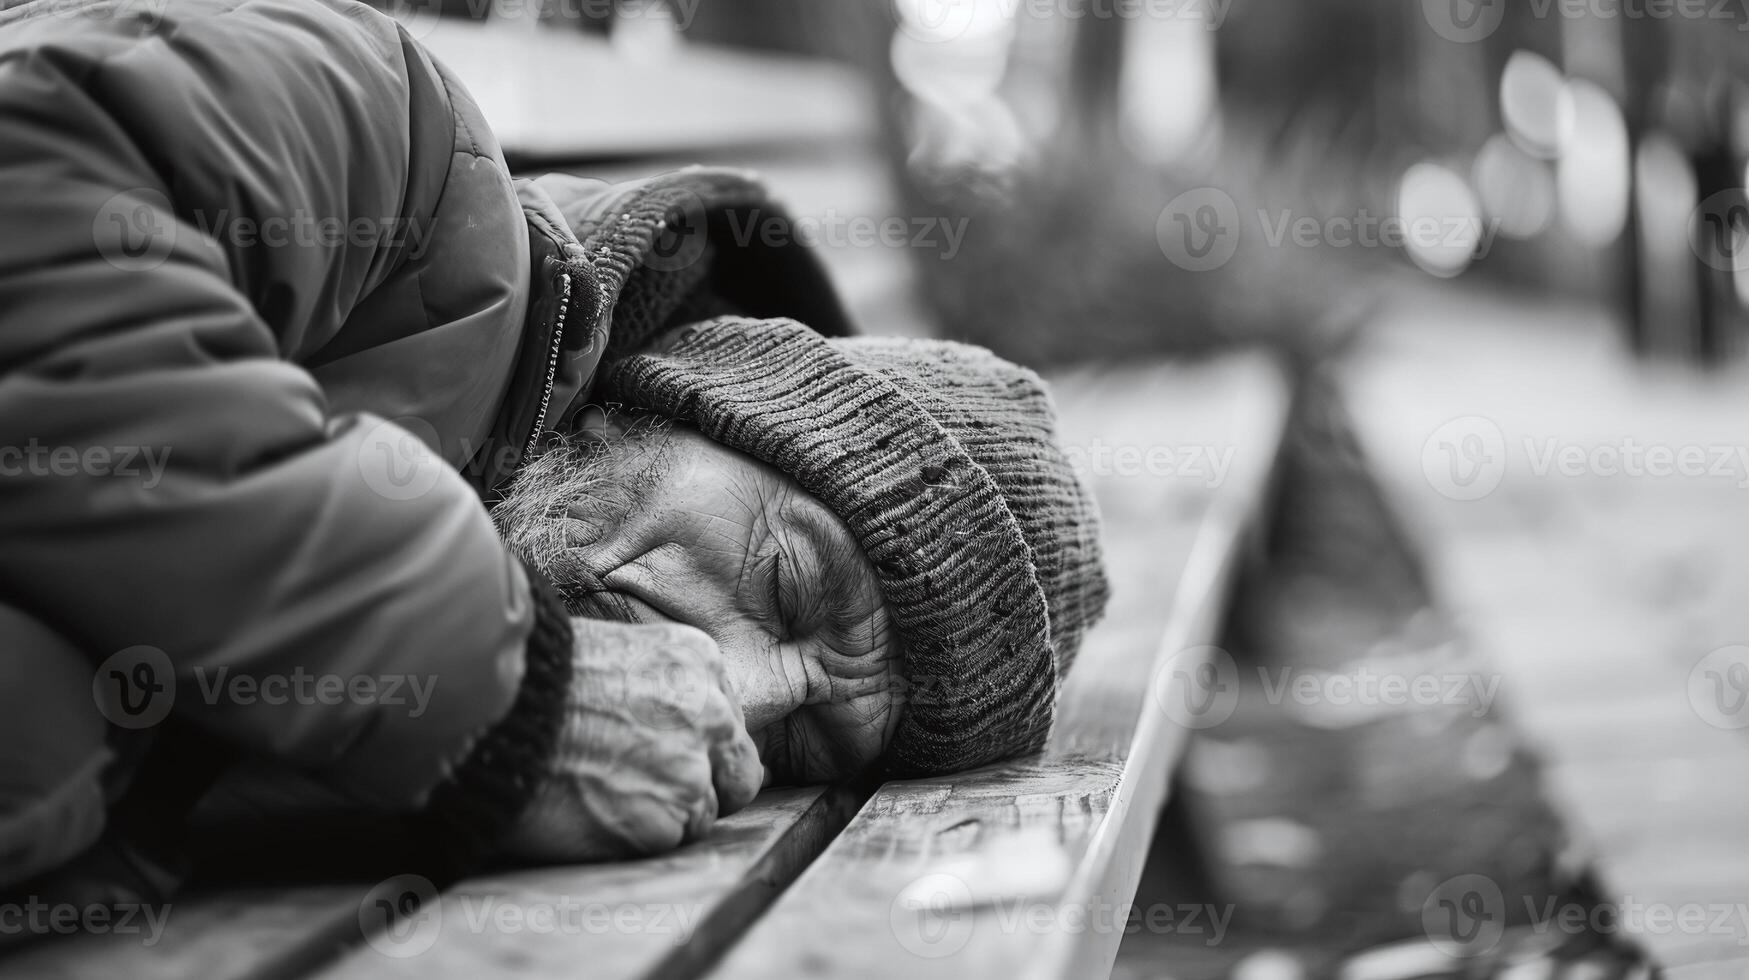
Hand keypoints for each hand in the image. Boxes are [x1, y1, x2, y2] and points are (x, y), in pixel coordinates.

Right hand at [500, 619, 761, 861]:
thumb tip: (684, 726)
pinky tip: (598, 811)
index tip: (660, 751)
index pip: (728, 723)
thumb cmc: (538, 684)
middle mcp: (710, 714)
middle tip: (648, 786)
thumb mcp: (619, 653)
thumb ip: (665, 689)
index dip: (699, 746)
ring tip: (606, 792)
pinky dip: (638, 837)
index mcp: (701, 663)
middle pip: (739, 774)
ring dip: (664, 813)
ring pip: (705, 813)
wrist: (491, 720)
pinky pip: (670, 842)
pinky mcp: (665, 823)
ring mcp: (691, 772)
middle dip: (706, 786)